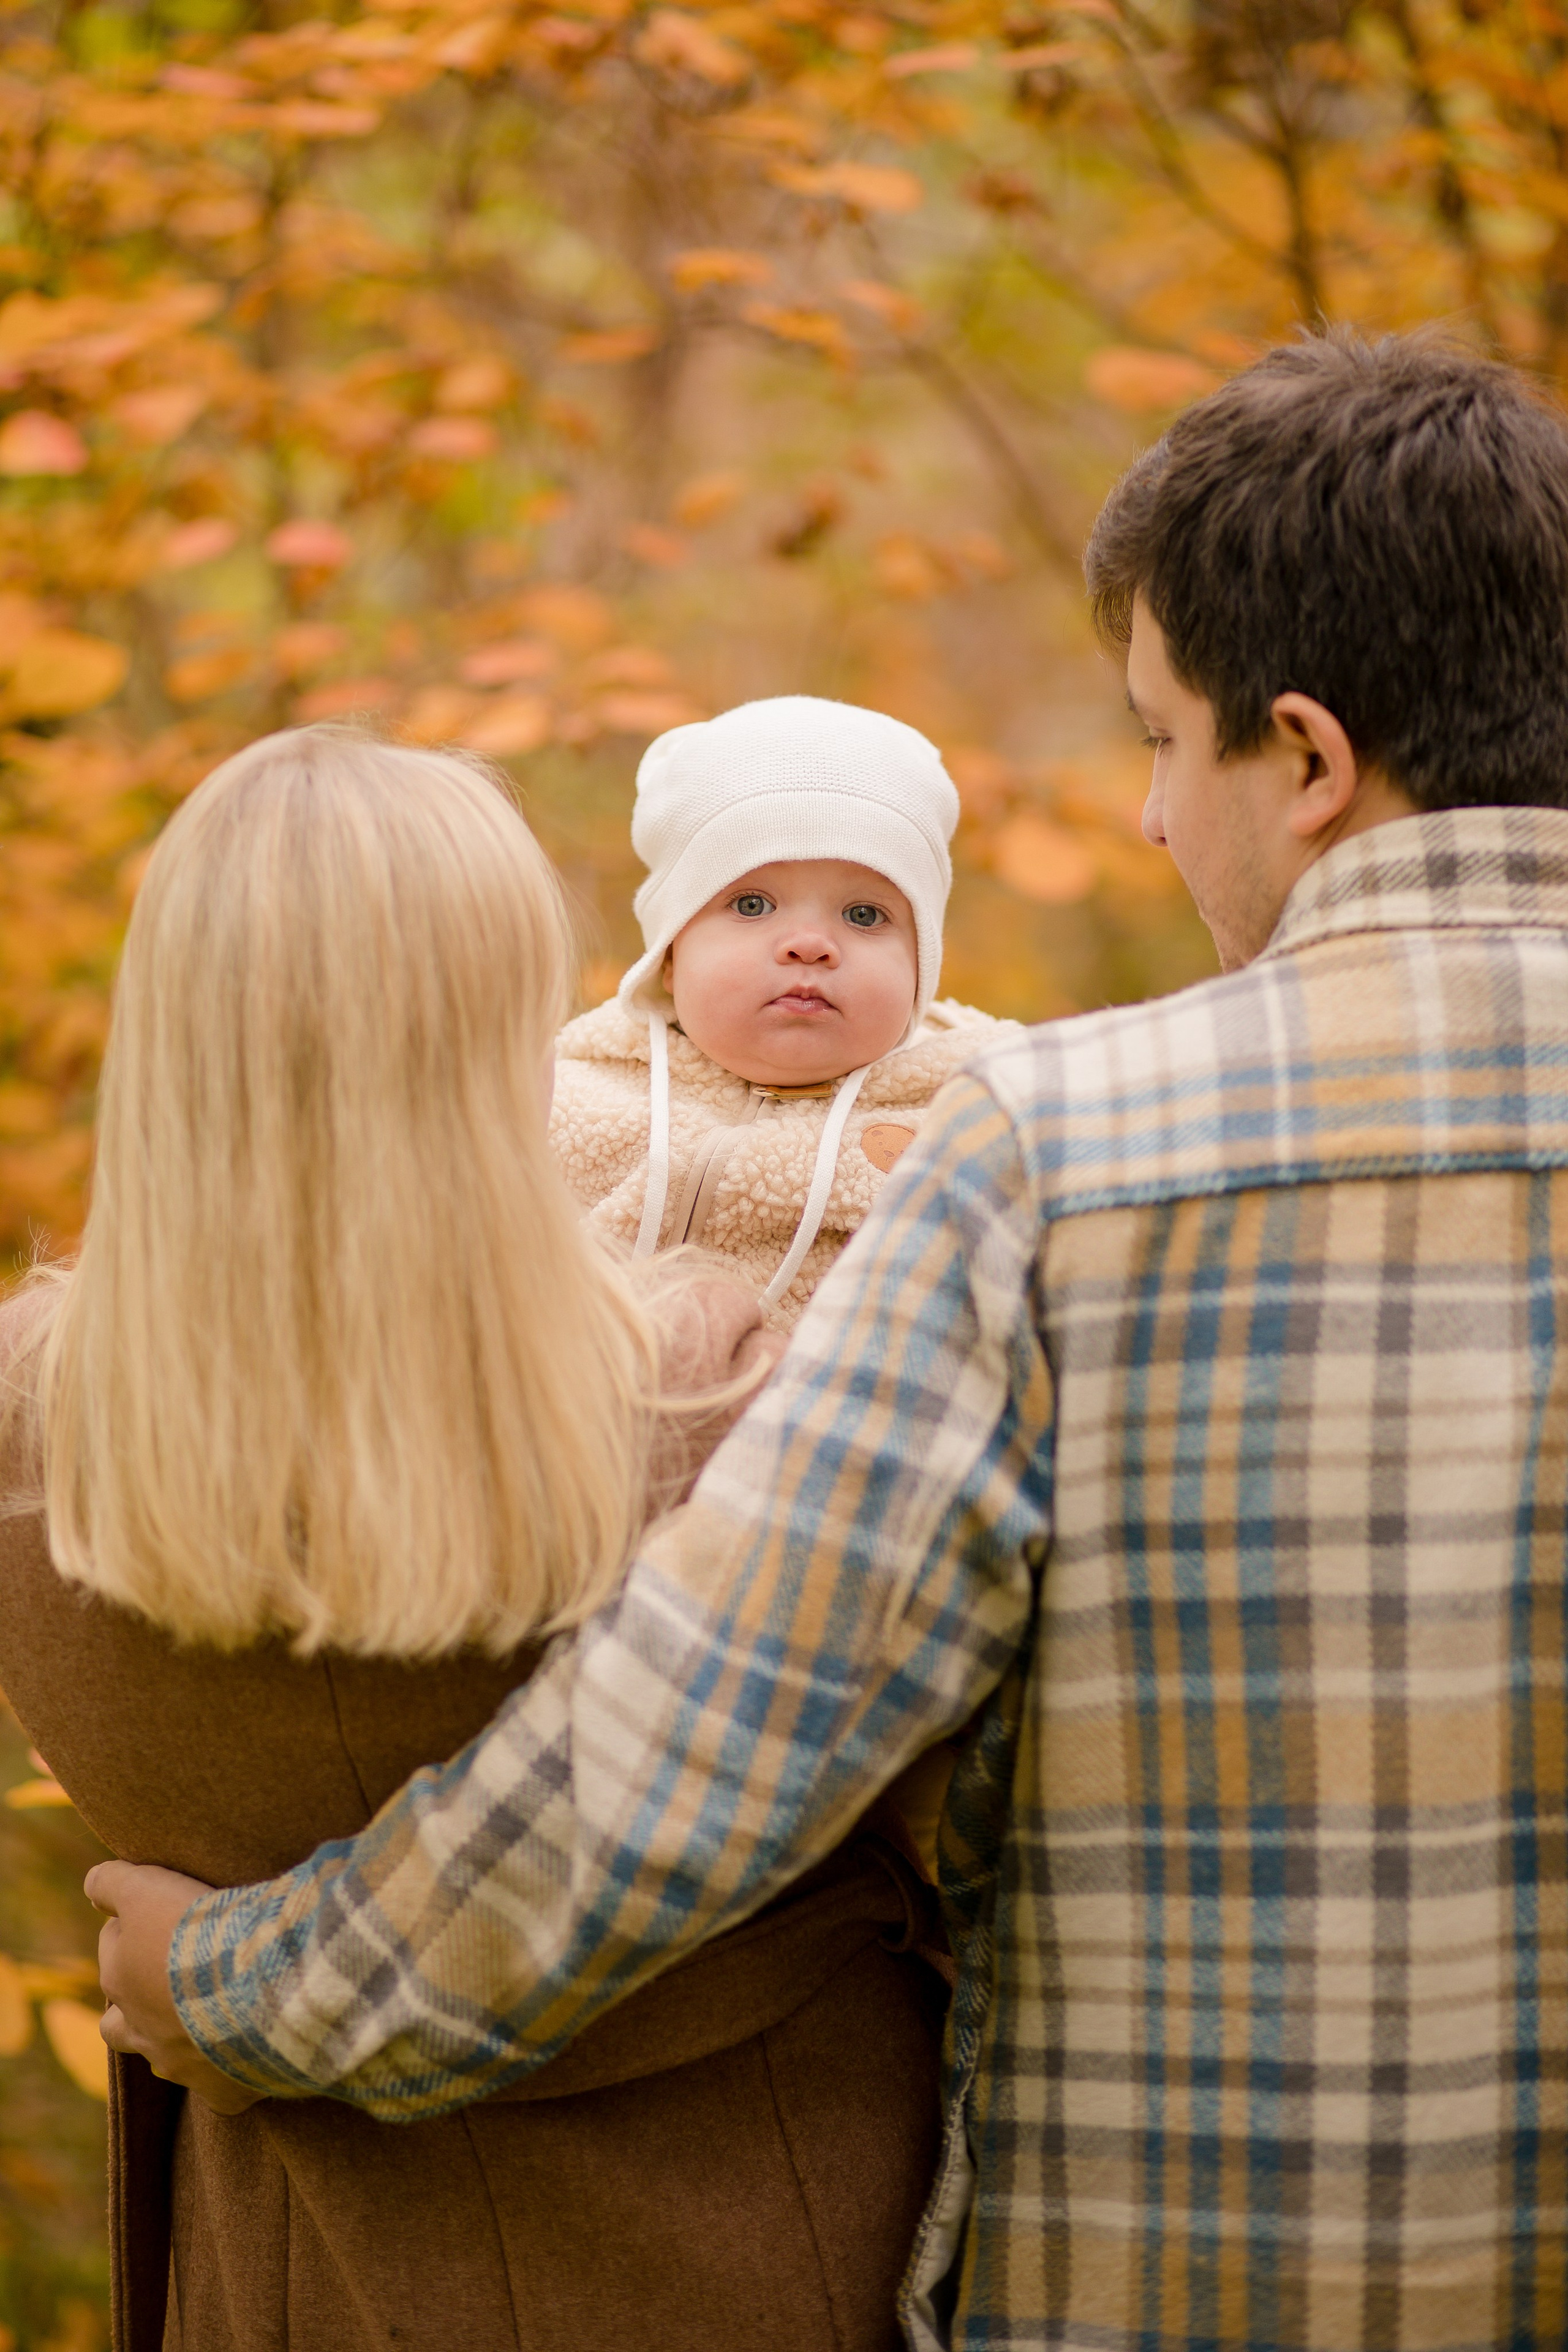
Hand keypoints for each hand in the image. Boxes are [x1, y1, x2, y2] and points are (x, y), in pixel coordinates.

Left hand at [85, 1859, 262, 2114]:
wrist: (259, 1986)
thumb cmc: (202, 1931)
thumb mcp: (147, 1888)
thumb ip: (111, 1883)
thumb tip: (92, 1884)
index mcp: (120, 1980)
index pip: (113, 1945)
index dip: (135, 1921)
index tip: (164, 1907)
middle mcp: (141, 2031)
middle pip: (118, 2023)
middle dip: (137, 1998)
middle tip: (174, 1970)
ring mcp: (180, 2065)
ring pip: (165, 2060)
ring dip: (179, 2038)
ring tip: (211, 2014)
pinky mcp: (223, 2091)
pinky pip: (223, 2091)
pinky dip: (232, 2074)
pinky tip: (252, 2052)